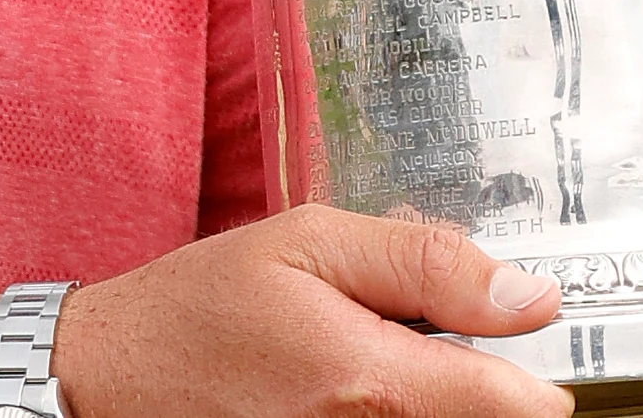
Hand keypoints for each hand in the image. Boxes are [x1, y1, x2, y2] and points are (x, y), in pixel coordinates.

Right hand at [57, 206, 571, 417]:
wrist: (112, 379)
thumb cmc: (197, 310)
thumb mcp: (306, 241)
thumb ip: (428, 263)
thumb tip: (529, 298)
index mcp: (373, 382)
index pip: (522, 405)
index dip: (524, 364)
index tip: (498, 336)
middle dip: (469, 378)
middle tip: (409, 339)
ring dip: (426, 397)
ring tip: (362, 361)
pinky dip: (388, 413)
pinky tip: (341, 393)